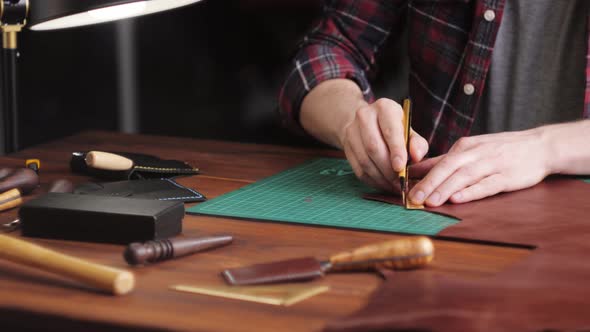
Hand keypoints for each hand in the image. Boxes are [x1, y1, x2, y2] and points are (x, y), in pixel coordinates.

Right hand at [340, 98, 428, 191]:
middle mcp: (365, 116)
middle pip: (374, 147)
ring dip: (381, 178)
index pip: (389, 130)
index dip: (396, 150)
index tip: (401, 167)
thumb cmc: (394, 128)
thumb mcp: (408, 130)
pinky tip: (384, 184)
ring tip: (394, 185)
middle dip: (388, 168)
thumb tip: (416, 157)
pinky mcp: (346, 147)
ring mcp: (352, 131)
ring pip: (365, 160)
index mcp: (384, 108)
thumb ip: (417, 143)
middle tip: (400, 181)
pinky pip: (358, 169)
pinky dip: (372, 181)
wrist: (367, 122)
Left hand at [408, 129, 550, 206]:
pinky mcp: (507, 177)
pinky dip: (472, 192)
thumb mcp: (472, 150)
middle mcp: (476, 153)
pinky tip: (458, 199)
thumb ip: (446, 161)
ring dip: (446, 189)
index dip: (420, 174)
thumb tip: (417, 171)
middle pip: (448, 168)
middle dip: (428, 183)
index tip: (403, 186)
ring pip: (464, 176)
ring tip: (430, 201)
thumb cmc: (500, 150)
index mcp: (464, 146)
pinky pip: (487, 185)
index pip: (438, 161)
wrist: (539, 146)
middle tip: (412, 198)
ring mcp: (492, 164)